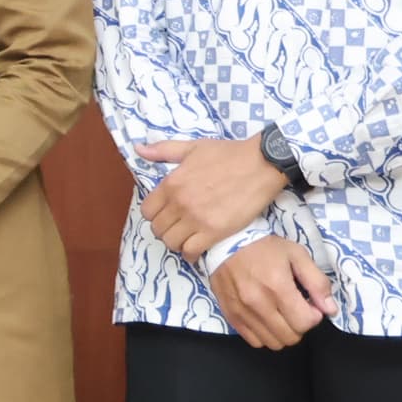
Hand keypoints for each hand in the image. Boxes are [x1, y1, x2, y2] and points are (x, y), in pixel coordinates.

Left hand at [136, 135, 287, 258]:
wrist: (262, 163)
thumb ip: (163, 150)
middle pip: (158, 229)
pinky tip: (196, 248)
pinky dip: (190, 253)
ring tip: (185, 238)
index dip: (154, 214)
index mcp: (171, 184)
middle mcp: (180, 203)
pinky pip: (191, 251)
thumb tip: (138, 150)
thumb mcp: (192, 147)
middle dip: (165, 229)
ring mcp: (196, 219)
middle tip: (176, 227)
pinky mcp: (215, 232)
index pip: (147, 211)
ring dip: (176, 242)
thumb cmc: (229, 154)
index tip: (165, 214)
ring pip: (171, 242)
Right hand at [211, 235, 332, 348]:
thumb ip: (317, 282)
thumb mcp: (297, 255)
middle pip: (290, 337)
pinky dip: (265, 334)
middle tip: (296, 308)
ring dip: (283, 332)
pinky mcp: (231, 316)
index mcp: (277, 287)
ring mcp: (242, 312)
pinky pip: (254, 341)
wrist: (225, 242)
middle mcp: (258, 304)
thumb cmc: (264, 247)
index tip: (309, 304)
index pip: (305, 322)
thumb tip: (330, 309)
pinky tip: (266, 319)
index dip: (314, 316)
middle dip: (299, 325)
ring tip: (281, 314)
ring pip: (273, 342)